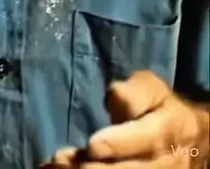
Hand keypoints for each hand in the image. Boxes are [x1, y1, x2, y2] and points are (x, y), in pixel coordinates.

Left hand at [41, 70, 209, 167]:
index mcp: (169, 129)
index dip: (118, 144)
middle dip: (94, 167)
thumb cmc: (162, 107)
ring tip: (58, 166)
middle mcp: (166, 161)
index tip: (93, 145)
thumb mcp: (152, 88)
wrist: (191, 139)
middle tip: (62, 159)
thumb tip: (116, 99)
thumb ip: (134, 92)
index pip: (146, 139)